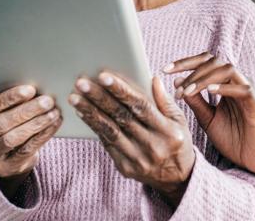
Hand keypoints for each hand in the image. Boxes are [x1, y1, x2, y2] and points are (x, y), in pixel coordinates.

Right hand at [0, 77, 61, 198]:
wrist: (4, 160)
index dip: (9, 98)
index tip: (30, 89)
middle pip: (2, 124)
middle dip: (27, 111)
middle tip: (48, 100)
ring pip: (13, 139)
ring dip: (36, 123)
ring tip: (53, 111)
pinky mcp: (6, 168)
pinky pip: (26, 150)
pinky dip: (42, 135)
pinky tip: (54, 124)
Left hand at [69, 72, 194, 206]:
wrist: (177, 178)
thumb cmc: (177, 142)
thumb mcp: (180, 120)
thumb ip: (165, 100)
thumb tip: (153, 79)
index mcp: (167, 131)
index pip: (141, 106)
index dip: (121, 90)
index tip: (104, 76)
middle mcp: (152, 145)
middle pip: (121, 117)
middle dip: (99, 98)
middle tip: (82, 83)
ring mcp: (137, 158)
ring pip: (110, 131)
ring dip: (90, 112)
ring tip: (75, 97)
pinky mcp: (125, 167)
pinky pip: (107, 144)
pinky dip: (94, 127)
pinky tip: (83, 114)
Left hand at [165, 52, 254, 176]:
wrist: (253, 160)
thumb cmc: (232, 138)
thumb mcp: (207, 119)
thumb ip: (195, 101)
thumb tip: (177, 81)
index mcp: (225, 83)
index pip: (205, 62)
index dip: (185, 63)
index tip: (165, 70)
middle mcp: (237, 83)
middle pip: (215, 61)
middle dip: (192, 69)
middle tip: (175, 83)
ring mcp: (247, 92)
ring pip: (228, 70)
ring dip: (204, 78)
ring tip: (187, 91)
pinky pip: (242, 90)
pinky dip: (225, 87)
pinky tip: (209, 92)